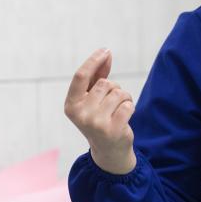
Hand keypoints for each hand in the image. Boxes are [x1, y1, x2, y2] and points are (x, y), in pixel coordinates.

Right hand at [64, 49, 136, 173]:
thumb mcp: (94, 98)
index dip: (93, 61)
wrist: (108, 150)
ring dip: (124, 98)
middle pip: (105, 84)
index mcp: (71, 105)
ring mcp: (96, 123)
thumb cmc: (100, 118)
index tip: (105, 51)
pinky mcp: (112, 130)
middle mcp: (80, 114)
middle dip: (114, 88)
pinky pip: (128, 105)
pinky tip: (124, 118)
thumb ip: (97, 76)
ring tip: (117, 111)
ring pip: (119, 93)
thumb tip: (106, 54)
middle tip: (111, 105)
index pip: (81, 76)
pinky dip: (130, 107)